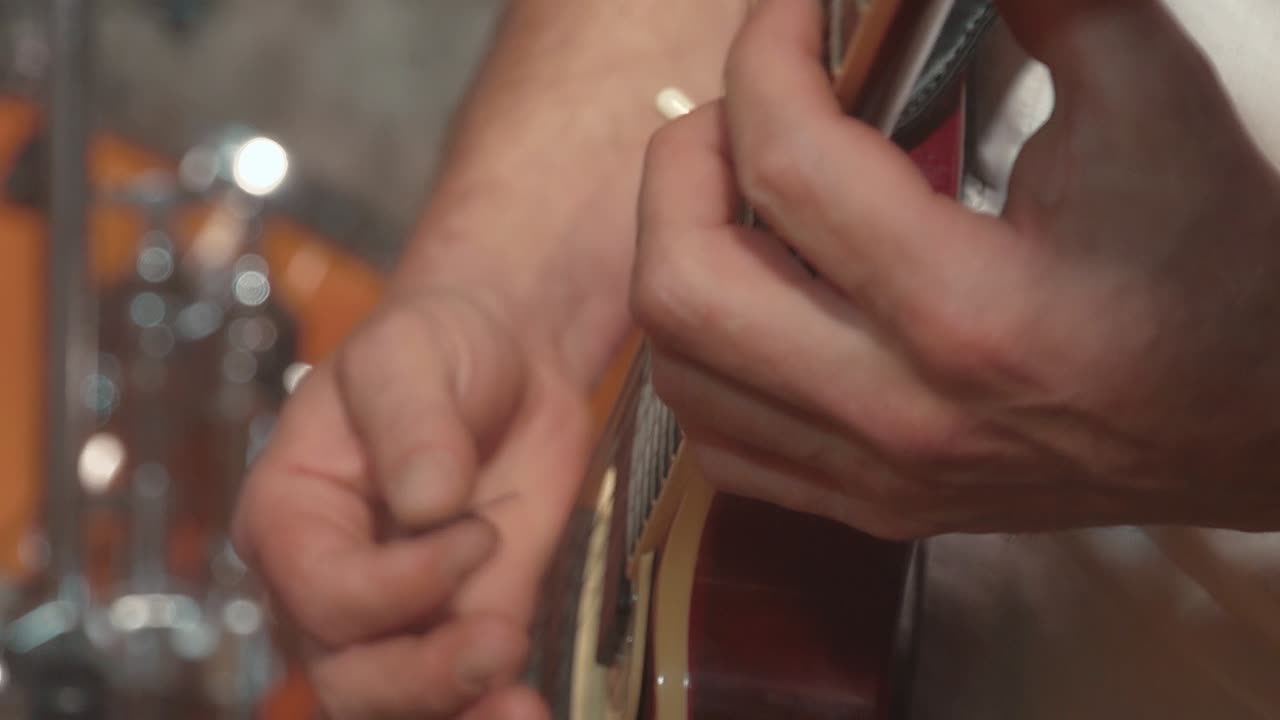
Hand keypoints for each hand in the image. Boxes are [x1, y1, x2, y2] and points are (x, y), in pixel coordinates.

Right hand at [233, 286, 591, 717]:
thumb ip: (411, 421)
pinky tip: (532, 710)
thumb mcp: (409, 354)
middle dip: (420, 677)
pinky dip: (493, 710)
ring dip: (457, 712)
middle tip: (498, 640)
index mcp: (293, 513)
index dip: (395, 584)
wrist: (510, 355)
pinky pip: (467, 693)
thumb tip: (426, 502)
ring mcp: (401, 614)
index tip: (475, 530)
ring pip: (398, 705)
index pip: (320, 588)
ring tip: (520, 709)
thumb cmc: (437, 345)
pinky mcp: (470, 620)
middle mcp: (331, 580)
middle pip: (348, 676)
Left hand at [632, 0, 1279, 537]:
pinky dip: (702, 360)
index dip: (764, 52)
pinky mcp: (869, 505)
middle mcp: (901, 410)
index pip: (788, 161)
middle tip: (735, 113)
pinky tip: (750, 303)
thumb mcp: (1146, 100)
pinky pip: (718, 442)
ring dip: (677, 257)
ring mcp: (875, 471)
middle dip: (680, 166)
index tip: (789, 12)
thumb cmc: (1217, 270)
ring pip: (681, 370)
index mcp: (970, 310)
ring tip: (735, 198)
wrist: (1252, 419)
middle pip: (687, 283)